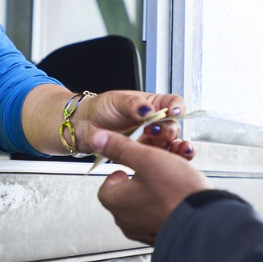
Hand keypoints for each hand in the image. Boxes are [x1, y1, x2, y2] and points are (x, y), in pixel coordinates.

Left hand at [75, 91, 194, 159]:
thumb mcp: (117, 100)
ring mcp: (151, 139)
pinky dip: (161, 161)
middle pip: (173, 126)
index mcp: (153, 104)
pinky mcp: (143, 155)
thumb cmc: (101, 108)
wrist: (84, 125)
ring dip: (170, 147)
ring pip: (169, 144)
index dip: (177, 107)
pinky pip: (157, 159)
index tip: (173, 112)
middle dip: (167, 129)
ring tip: (161, 147)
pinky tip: (160, 161)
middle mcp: (155, 122)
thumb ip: (133, 104)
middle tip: (153, 130)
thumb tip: (147, 110)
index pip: (173, 104)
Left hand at [92, 129, 210, 244]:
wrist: (204, 222)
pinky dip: (164, 205)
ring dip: (153, 192)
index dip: (119, 172)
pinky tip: (178, 196)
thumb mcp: (147, 159)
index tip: (130, 165)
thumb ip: (120, 148)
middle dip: (139, 180)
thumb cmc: (176, 192)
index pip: (106, 186)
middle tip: (153, 170)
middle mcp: (126, 220)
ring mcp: (143, 231)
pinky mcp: (161, 236)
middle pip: (125, 195)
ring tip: (169, 182)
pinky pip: (157, 217)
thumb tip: (99, 139)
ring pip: (143, 205)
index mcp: (116, 202)